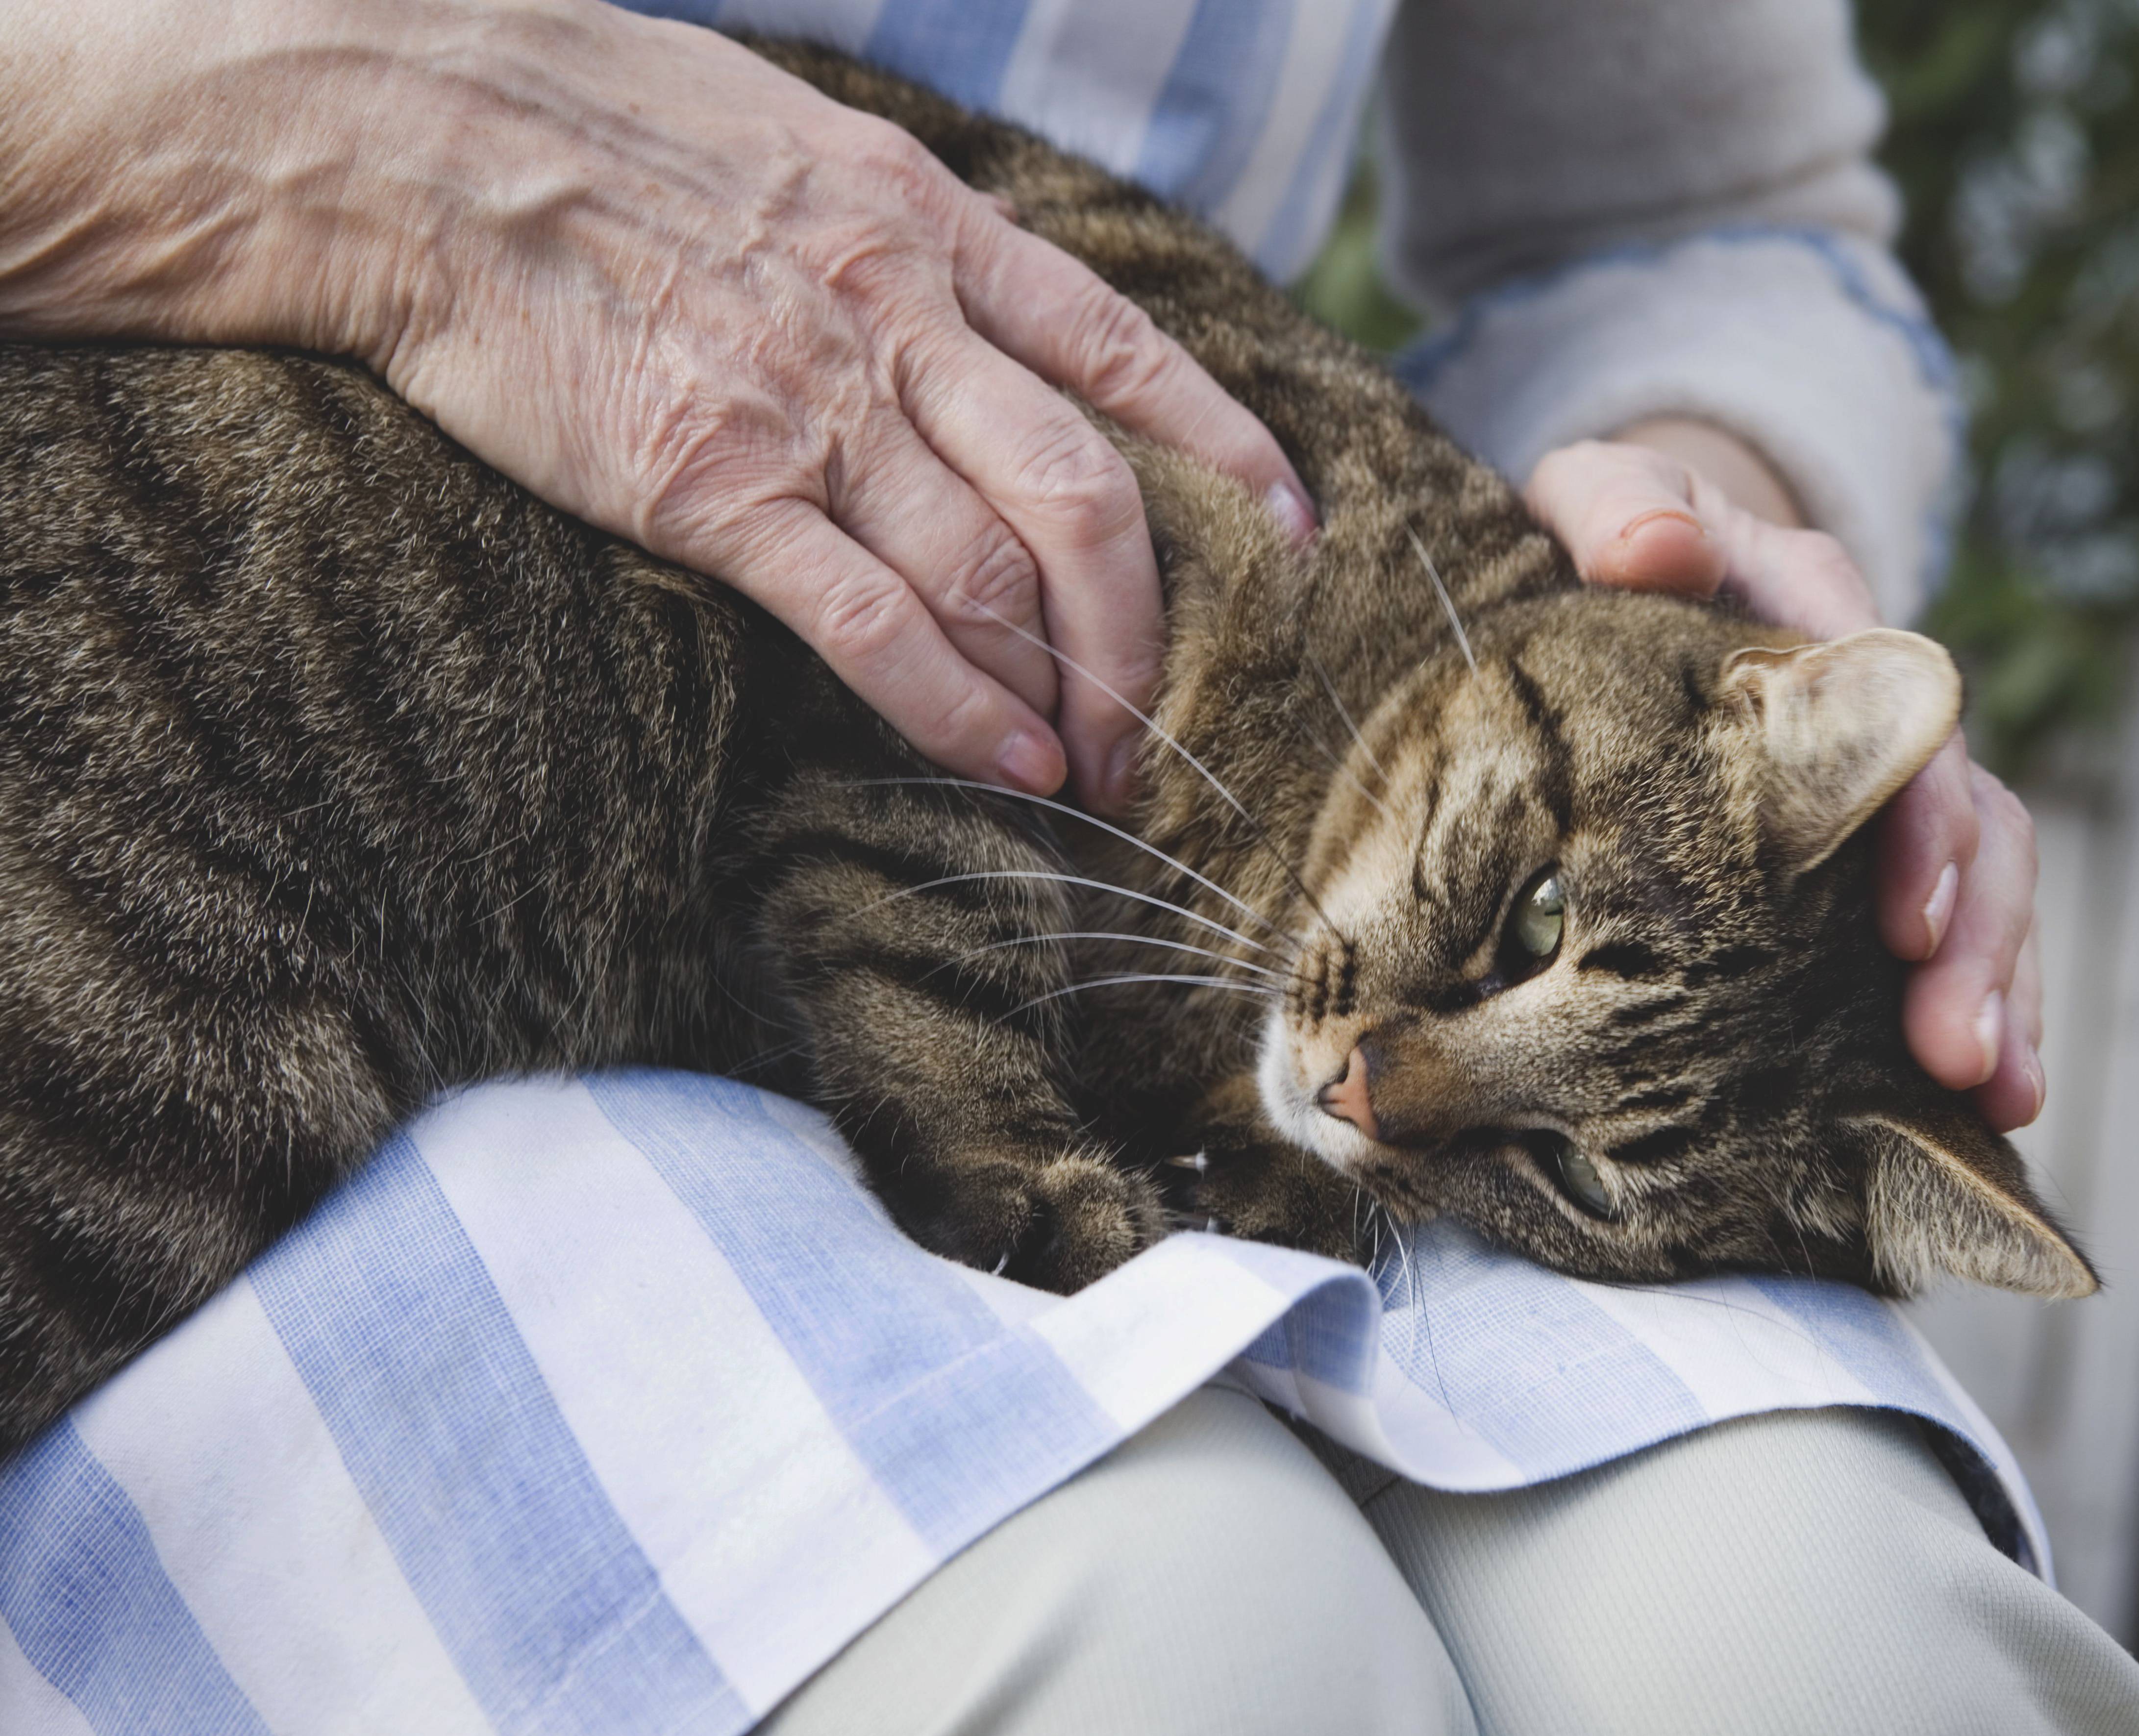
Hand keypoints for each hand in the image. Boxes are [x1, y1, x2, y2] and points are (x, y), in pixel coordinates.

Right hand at [0, 0, 1311, 812]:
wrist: (411, 136)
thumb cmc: (591, 131)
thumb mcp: (790, 141)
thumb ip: (892, 237)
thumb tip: (963, 316)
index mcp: (921, 222)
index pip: (1123, 350)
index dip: (1226, 449)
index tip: (1294, 531)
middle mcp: (894, 318)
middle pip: (1088, 497)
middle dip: (1150, 628)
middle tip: (1166, 718)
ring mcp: (809, 408)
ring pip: (996, 576)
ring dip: (1065, 691)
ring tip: (1095, 767)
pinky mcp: (713, 488)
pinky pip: (872, 620)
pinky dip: (954, 706)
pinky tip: (1003, 764)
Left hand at [1525, 427, 2043, 1130]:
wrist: (1646, 556)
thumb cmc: (1615, 537)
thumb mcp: (1602, 495)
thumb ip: (1622, 505)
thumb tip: (1655, 546)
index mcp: (1826, 620)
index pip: (1905, 721)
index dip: (1917, 819)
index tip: (1904, 921)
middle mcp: (1884, 711)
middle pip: (1969, 823)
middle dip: (1975, 939)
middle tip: (1955, 1047)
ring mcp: (1891, 793)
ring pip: (1982, 892)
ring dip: (1998, 992)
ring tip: (1993, 1096)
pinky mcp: (1874, 862)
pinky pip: (1948, 940)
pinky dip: (1978, 1013)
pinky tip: (1983, 1106)